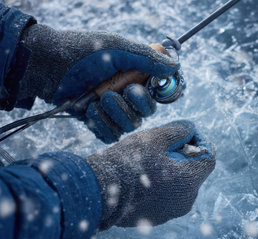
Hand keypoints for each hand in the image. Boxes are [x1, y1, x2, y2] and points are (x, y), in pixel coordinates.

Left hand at [19, 24, 179, 142]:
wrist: (47, 65)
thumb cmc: (83, 52)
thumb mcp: (118, 49)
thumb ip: (147, 58)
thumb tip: (175, 65)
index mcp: (135, 76)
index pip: (159, 93)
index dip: (154, 96)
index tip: (138, 89)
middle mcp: (127, 94)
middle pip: (146, 113)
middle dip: (131, 105)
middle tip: (112, 93)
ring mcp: (112, 110)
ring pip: (129, 126)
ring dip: (115, 114)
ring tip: (97, 100)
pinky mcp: (98, 122)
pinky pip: (111, 135)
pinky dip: (102, 125)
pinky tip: (89, 111)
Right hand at [85, 120, 215, 229]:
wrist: (99, 189)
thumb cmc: (129, 160)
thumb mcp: (157, 136)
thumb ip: (181, 130)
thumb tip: (191, 129)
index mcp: (189, 182)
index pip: (209, 158)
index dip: (199, 142)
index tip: (183, 135)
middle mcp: (186, 201)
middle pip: (194, 172)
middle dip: (183, 156)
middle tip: (163, 146)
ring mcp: (171, 212)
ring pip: (181, 185)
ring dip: (172, 170)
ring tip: (150, 161)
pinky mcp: (156, 218)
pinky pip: (167, 197)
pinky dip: (161, 185)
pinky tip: (142, 177)